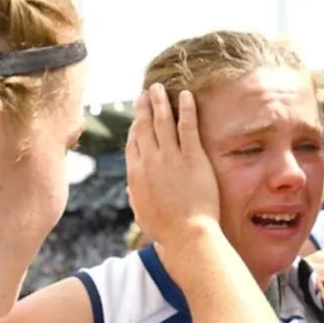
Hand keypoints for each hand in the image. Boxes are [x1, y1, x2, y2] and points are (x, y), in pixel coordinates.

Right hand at [124, 84, 219, 246]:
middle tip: (146, 93)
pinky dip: (186, 108)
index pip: (133, 142)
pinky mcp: (192, 157)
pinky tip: (186, 95)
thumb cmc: (166, 231)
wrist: (186, 235)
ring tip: (160, 87)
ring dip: (161, 101)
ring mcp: (171, 157)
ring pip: (163, 121)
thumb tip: (131, 188)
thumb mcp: (142, 214)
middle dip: (144, 107)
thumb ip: (135, 197)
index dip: (135, 126)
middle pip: (144, 126)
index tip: (138, 116)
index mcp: (136, 174)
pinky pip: (188, 126)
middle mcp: (150, 161)